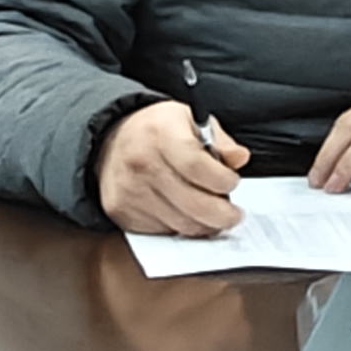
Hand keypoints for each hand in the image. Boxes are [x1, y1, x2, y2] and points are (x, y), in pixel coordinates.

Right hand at [95, 100, 247, 235]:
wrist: (111, 140)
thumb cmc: (156, 130)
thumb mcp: (189, 119)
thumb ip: (219, 139)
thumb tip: (239, 158)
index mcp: (161, 132)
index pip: (199, 167)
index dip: (224, 180)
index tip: (233, 182)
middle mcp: (142, 163)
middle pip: (194, 204)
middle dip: (223, 214)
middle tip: (233, 214)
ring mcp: (130, 191)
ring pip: (181, 224)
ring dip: (205, 225)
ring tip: (214, 214)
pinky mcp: (122, 212)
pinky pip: (163, 231)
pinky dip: (181, 228)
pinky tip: (187, 215)